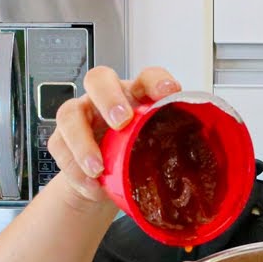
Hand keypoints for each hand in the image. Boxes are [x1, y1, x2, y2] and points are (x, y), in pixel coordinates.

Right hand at [47, 66, 181, 205]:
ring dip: (83, 143)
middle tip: (121, 121)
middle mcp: (106, 99)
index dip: (158, 81)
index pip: (147, 77)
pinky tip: (91, 184)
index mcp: (136, 96)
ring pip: (70, 114)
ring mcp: (81, 115)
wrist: (106, 183)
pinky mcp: (61, 138)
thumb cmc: (135, 157)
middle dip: (109, 99)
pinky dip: (74, 169)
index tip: (169, 91)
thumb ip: (172, 150)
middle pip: (99, 80)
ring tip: (98, 168)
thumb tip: (203, 166)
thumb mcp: (157, 153)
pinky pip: (59, 147)